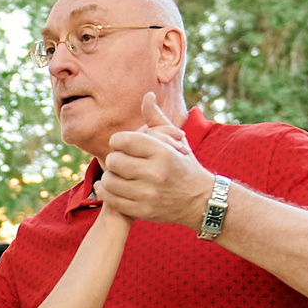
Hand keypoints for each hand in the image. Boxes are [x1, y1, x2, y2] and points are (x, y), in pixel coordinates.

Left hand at [98, 93, 209, 224]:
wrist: (200, 200)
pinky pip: (112, 199)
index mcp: (163, 152)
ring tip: (118, 173)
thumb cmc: (184, 165)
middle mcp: (156, 173)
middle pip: (113, 160)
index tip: (123, 144)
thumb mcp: (175, 140)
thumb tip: (147, 96)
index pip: (123, 140)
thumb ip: (157, 119)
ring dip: (110, 176)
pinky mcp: (143, 211)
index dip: (118, 140)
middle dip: (115, 158)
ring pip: (109, 181)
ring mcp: (149, 195)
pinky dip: (107, 191)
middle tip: (121, 160)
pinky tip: (111, 186)